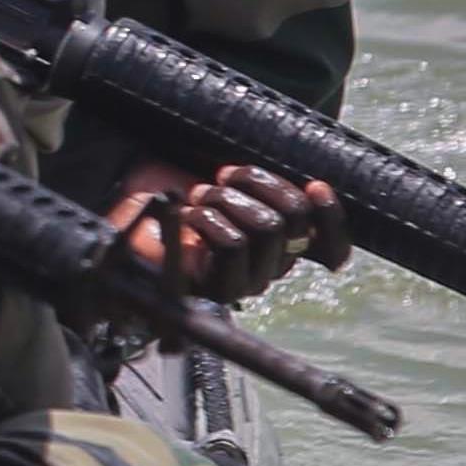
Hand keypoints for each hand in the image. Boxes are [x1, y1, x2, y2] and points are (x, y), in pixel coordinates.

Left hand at [110, 157, 342, 307]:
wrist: (130, 209)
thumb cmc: (180, 188)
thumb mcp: (230, 178)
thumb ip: (269, 183)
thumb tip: (312, 185)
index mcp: (286, 242)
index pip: (335, 247)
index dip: (333, 217)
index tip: (314, 184)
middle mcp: (273, 266)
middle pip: (294, 219)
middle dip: (256, 183)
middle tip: (221, 178)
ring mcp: (247, 281)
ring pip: (265, 228)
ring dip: (226, 200)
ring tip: (199, 198)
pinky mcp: (217, 288)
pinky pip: (232, 243)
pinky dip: (206, 218)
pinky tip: (187, 216)